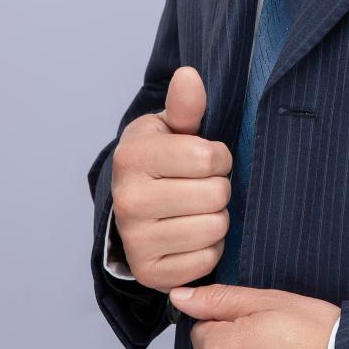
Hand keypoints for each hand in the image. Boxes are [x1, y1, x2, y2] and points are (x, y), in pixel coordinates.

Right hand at [110, 66, 232, 292]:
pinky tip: (192, 235)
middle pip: (216, 195)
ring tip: (197, 209)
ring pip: (214, 228)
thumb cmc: (163, 159)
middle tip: (201, 186)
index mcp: (133, 157)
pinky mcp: (150, 273)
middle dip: (219, 188)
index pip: (210, 158)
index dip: (220, 156)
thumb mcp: (171, 127)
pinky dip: (209, 248)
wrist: (135, 204)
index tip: (206, 158)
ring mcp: (136, 241)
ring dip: (217, 218)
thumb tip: (189, 75)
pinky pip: (207, 260)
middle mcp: (128, 200)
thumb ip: (186, 105)